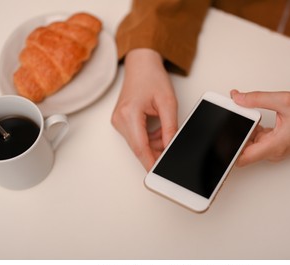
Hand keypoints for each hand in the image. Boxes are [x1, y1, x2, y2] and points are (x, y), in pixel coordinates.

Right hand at [111, 49, 177, 170]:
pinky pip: (137, 137)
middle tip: (171, 150)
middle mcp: (120, 119)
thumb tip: (170, 146)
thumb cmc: (152, 77)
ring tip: (164, 128)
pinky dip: (149, 137)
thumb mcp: (168, 103)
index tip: (157, 174)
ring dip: (154, 143)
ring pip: (138, 144)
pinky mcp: (122, 121)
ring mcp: (119, 121)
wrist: (141, 64)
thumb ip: (170, 127)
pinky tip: (158, 128)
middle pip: (139, 147)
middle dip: (156, 151)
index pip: (140, 147)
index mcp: (129, 114)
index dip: (150, 162)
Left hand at [230, 90, 289, 165]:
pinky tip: (250, 116)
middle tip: (226, 118)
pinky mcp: (275, 144)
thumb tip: (237, 98)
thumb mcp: (285, 100)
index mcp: (275, 146)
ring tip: (238, 114)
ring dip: (242, 131)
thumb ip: (257, 99)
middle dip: (232, 136)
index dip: (227, 152)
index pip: (242, 158)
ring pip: (249, 144)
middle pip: (243, 150)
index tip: (217, 142)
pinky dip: (251, 129)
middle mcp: (273, 152)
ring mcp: (274, 149)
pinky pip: (257, 139)